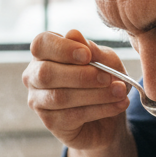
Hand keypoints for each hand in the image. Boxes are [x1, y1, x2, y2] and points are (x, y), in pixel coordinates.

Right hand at [23, 29, 132, 149]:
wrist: (110, 117)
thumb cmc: (103, 81)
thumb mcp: (106, 61)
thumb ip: (92, 50)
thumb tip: (73, 34)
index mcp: (46, 53)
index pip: (42, 44)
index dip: (62, 48)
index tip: (87, 55)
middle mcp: (35, 76)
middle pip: (46, 73)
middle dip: (81, 75)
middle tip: (108, 77)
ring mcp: (39, 101)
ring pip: (60, 97)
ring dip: (95, 94)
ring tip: (120, 91)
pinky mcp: (51, 122)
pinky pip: (72, 116)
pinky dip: (100, 109)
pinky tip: (119, 105)